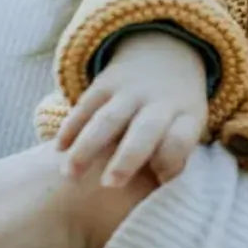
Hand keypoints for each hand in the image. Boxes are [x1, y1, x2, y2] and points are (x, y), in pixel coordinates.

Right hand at [57, 32, 208, 187]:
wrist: (166, 55)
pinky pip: (85, 105)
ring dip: (87, 146)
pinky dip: (71, 127)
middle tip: (109, 185)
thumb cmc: (175, 112)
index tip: (159, 182)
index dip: (170, 161)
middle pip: (146, 130)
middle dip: (128, 158)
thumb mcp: (188, 126)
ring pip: (108, 119)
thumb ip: (176, 156)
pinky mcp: (106, 82)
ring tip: (69, 174)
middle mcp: (160, 102)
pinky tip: (59, 149)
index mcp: (186, 116)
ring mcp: (131, 90)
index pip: (180, 139)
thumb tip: (159, 192)